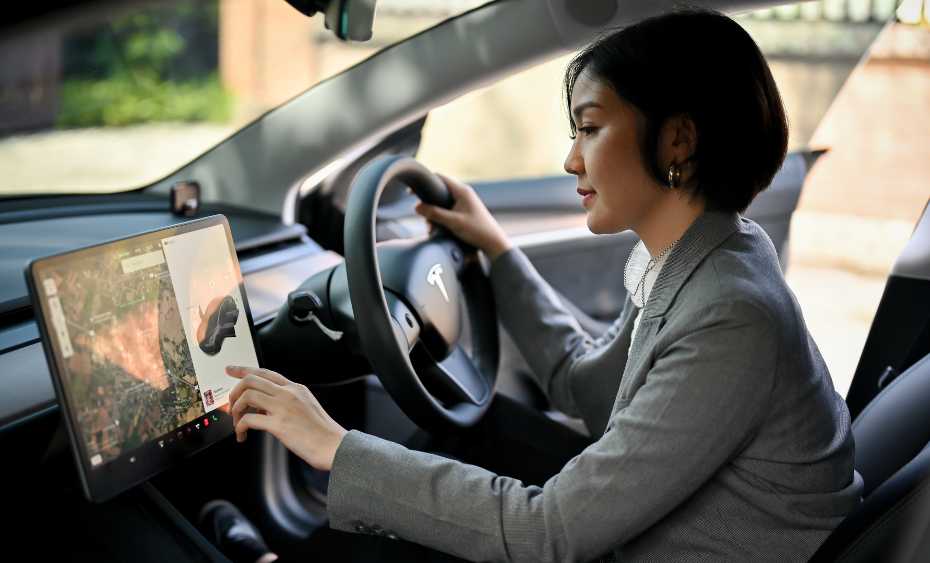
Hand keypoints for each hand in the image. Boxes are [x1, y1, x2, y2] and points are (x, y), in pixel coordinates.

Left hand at [226, 366, 346, 470]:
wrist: (334, 446)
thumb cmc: (322, 432)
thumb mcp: (307, 406)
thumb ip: (288, 401)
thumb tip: (265, 407)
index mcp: (295, 388)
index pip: (265, 372)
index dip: (243, 369)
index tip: (230, 370)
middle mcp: (288, 393)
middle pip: (251, 380)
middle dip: (235, 391)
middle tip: (231, 405)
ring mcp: (283, 407)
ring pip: (247, 396)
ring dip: (236, 409)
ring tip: (237, 422)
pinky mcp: (279, 425)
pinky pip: (249, 419)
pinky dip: (240, 427)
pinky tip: (242, 435)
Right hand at [414, 173, 512, 260]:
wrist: (493, 243)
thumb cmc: (477, 231)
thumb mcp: (453, 222)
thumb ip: (434, 213)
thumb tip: (416, 207)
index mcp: (462, 191)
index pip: (439, 178)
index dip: (424, 183)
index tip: (411, 192)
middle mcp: (463, 193)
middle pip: (439, 191)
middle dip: (428, 203)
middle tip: (422, 215)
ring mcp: (465, 202)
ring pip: (442, 202)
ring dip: (434, 213)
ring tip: (432, 226)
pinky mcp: (465, 211)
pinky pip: (448, 210)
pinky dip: (441, 217)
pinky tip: (439, 228)